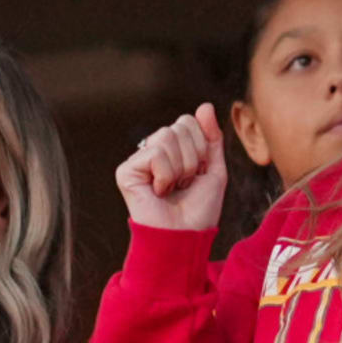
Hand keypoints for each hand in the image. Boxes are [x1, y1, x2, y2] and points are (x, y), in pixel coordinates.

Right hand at [115, 103, 226, 231]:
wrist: (186, 236)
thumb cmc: (200, 210)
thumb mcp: (215, 170)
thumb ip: (211, 138)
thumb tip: (205, 106)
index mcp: (174, 149)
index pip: (188, 122)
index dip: (202, 147)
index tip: (199, 173)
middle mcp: (154, 151)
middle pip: (179, 126)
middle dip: (193, 158)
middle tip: (186, 183)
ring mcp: (139, 160)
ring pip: (166, 137)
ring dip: (181, 168)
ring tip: (175, 188)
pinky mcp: (126, 170)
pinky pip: (155, 153)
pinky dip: (166, 175)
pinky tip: (160, 191)